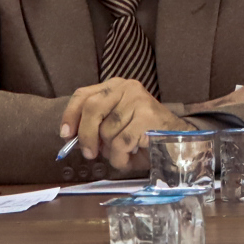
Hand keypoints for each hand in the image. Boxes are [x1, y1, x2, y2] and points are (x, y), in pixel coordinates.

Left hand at [60, 79, 186, 169]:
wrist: (177, 141)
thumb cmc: (142, 134)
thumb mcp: (114, 125)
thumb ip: (94, 125)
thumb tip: (70, 137)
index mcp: (116, 86)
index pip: (83, 95)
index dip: (70, 115)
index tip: (65, 135)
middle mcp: (127, 87)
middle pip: (92, 109)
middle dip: (85, 136)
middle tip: (89, 154)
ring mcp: (139, 100)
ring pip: (106, 130)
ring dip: (110, 151)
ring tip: (122, 153)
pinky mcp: (148, 116)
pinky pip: (121, 142)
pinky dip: (120, 157)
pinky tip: (129, 157)